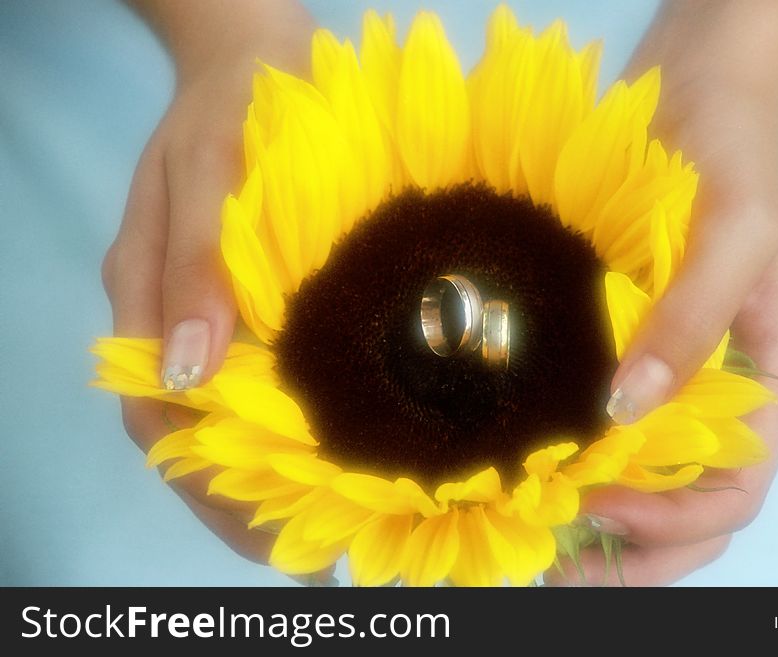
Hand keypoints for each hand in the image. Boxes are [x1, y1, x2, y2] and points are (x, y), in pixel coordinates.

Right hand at [101, 0, 314, 565]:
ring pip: (227, 409)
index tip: (262, 541)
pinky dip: (291, 420)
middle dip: (239, 497)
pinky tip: (333, 444)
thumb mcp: (211, 166)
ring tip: (322, 523)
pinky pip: (264, 372)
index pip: (160, 415)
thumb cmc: (237, 101)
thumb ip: (195, 263)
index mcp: (148, 292)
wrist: (263, 53)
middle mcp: (177, 312)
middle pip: (191, 429)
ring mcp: (216, 305)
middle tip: (304, 555)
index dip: (204, 486)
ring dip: (266, 470)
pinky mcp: (259, 292)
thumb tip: (186, 372)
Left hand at [547, 0, 777, 585]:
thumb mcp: (734, 235)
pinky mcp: (617, 335)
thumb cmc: (733, 155)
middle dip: (627, 544)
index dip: (673, 519)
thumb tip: (628, 411)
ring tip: (529, 525)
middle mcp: (711, 387)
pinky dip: (569, 448)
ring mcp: (661, 365)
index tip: (599, 500)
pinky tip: (523, 455)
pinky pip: (599, 412)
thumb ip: (692, 322)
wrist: (695, 87)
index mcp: (762, 380)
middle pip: (685, 500)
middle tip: (552, 559)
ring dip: (592, 509)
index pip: (734, 489)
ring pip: (638, 467)